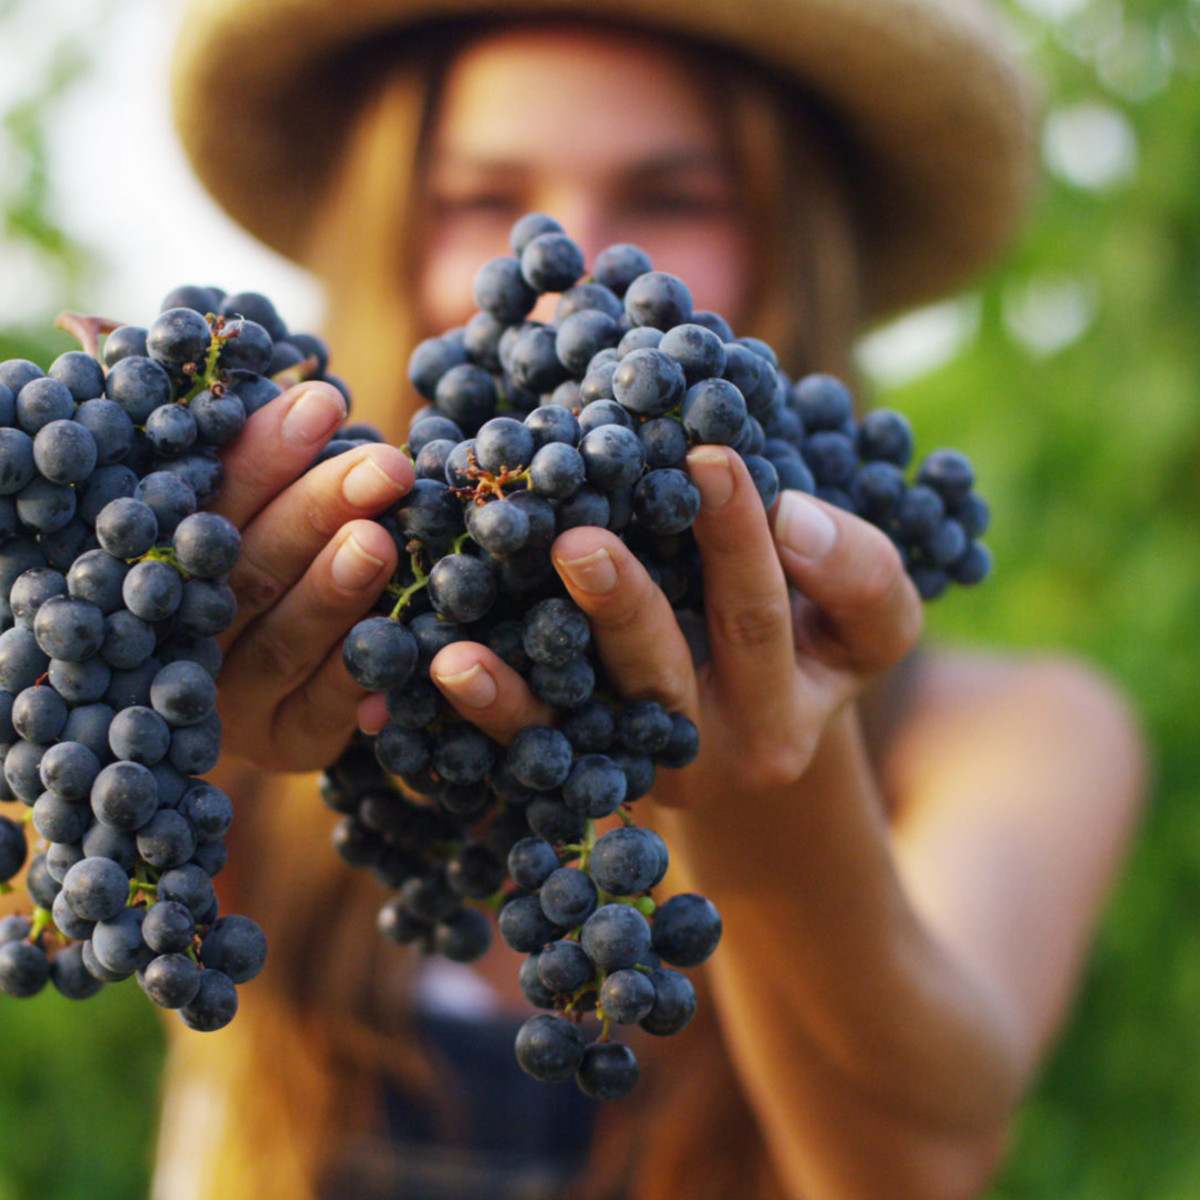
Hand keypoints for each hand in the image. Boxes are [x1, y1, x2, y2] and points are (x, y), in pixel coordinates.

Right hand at [210, 382, 413, 771]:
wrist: (279, 687)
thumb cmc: (276, 562)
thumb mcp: (261, 513)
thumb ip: (265, 471)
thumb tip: (313, 388)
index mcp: (166, 566)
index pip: (206, 506)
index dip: (261, 455)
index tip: (322, 401)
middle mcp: (185, 637)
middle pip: (244, 573)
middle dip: (314, 512)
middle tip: (382, 466)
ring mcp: (234, 702)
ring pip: (281, 643)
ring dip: (332, 591)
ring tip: (379, 541)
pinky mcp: (288, 745)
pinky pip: (325, 712)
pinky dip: (361, 674)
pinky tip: (404, 636)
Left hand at [359, 444, 920, 812]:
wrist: (763, 738)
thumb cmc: (814, 645)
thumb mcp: (866, 622)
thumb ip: (857, 569)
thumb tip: (792, 516)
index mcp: (789, 705)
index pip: (766, 620)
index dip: (743, 545)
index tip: (708, 458)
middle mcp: (712, 749)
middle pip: (667, 675)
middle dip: (624, 605)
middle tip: (580, 542)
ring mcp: (642, 768)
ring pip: (584, 724)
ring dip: (528, 681)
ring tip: (469, 643)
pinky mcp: (586, 774)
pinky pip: (535, 748)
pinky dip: (492, 708)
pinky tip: (447, 666)